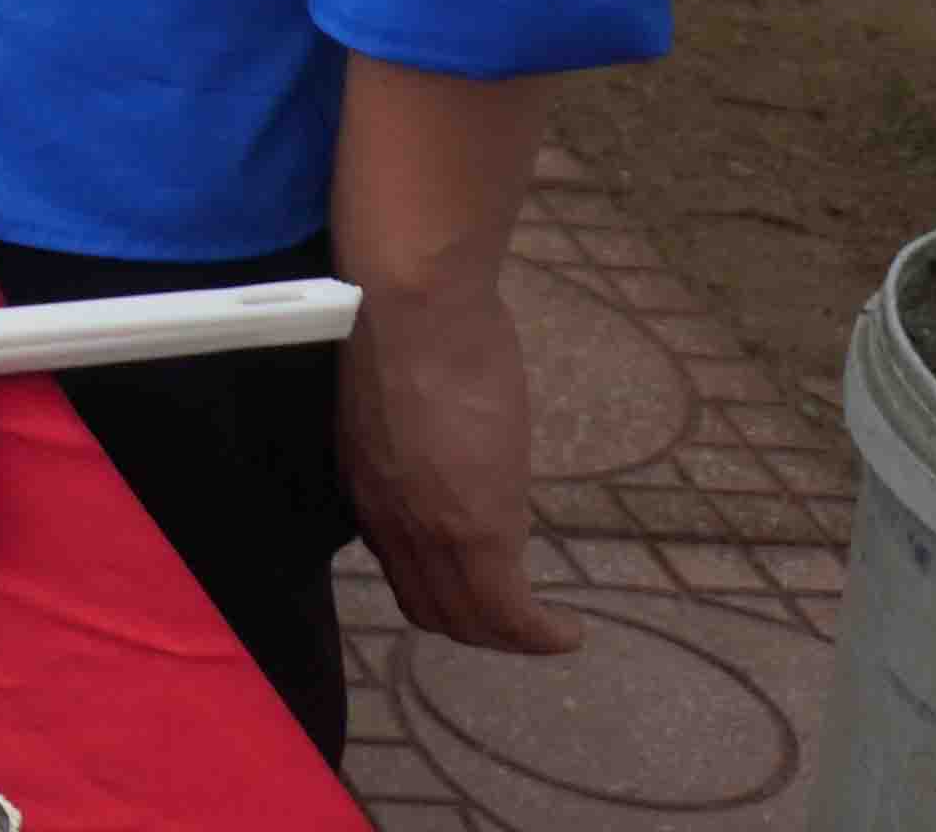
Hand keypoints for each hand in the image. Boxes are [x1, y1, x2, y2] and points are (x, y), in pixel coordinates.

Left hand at [341, 267, 578, 653]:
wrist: (410, 300)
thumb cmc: (405, 318)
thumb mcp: (396, 394)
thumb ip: (413, 437)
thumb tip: (445, 441)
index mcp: (367, 484)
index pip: (398, 566)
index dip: (439, 583)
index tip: (473, 578)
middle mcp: (388, 520)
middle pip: (430, 608)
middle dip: (476, 625)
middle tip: (520, 617)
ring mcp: (431, 529)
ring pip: (469, 621)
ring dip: (512, 636)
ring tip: (547, 631)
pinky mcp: (479, 530)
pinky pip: (510, 614)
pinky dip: (541, 635)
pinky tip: (568, 631)